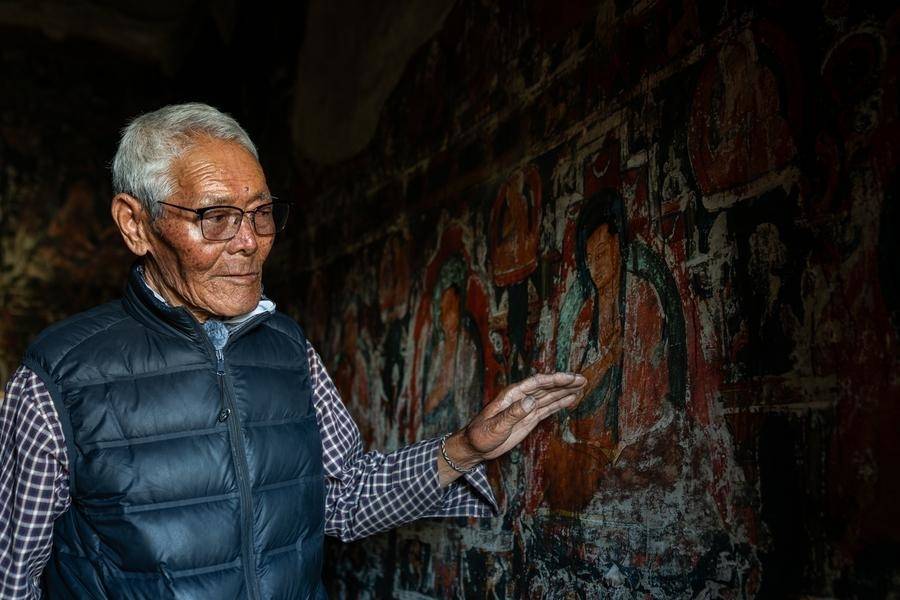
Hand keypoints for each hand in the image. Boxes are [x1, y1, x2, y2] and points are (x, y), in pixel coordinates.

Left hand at [438, 372, 586, 482]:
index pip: (537, 383)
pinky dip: (559, 403)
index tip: (570, 378)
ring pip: (549, 396)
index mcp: (512, 395)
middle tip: (582, 379)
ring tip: (582, 386)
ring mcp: (526, 408)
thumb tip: (531, 401)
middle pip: (546, 387)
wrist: (475, 446)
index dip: (555, 379)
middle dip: (565, 383)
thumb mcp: (496, 426)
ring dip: (565, 391)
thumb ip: (513, 413)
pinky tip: (570, 400)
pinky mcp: (528, 418)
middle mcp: (521, 398)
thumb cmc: (481, 435)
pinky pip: (547, 408)